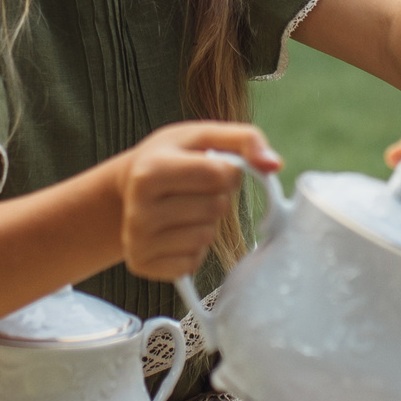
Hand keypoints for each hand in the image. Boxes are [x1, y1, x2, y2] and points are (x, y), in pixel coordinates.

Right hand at [118, 122, 280, 281]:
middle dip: (217, 197)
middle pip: (215, 207)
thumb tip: (275, 165)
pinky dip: (193, 248)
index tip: (215, 167)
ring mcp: (137, 240)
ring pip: (205, 237)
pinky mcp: (142, 265)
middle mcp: (138, 208)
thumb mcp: (202, 136)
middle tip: (195, 189)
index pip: (218, 175)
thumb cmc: (171, 157)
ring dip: (206, 223)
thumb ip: (244, 139)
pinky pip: (192, 262)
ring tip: (184, 209)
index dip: (229, 171)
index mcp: (150, 169)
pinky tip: (175, 231)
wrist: (126, 188)